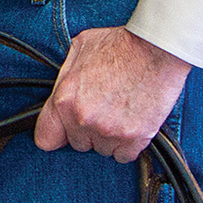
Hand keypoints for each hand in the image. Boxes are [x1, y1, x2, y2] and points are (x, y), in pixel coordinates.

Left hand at [32, 26, 191, 162]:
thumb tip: (61, 90)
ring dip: (107, 137)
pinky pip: (123, 156)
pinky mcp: (134, 139)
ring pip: (101, 150)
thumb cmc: (120, 46)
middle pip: (77, 143)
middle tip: (100, 110)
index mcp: (66, 98)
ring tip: (117, 112)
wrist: (156, 51)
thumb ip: (66, 77)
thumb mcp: (80, 49)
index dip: (55, 133)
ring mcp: (109, 131)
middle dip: (86, 130)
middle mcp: (84, 118)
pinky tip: (129, 124)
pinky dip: (126, 145)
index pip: (46, 138)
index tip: (62, 131)